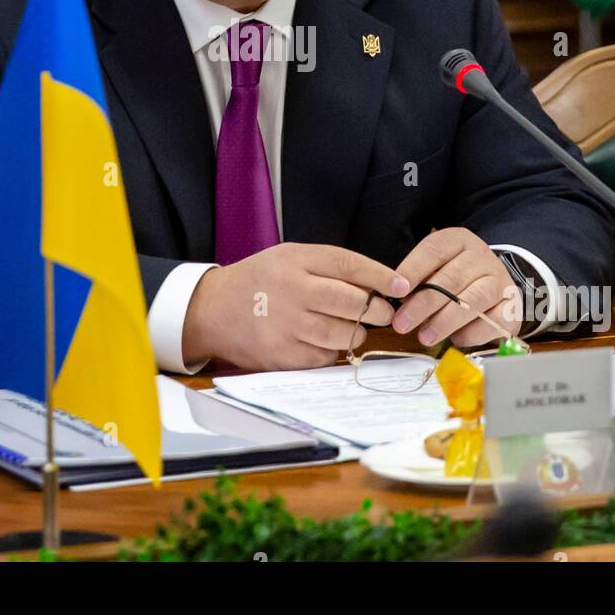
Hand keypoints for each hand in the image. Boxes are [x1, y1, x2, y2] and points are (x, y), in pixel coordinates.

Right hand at [182, 243, 407, 369]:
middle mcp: (292, 290)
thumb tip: (378, 283)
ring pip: (345, 333)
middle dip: (377, 309)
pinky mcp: (282, 355)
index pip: (349, 265)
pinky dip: (331, 350)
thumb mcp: (289, 258)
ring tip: (349, 326)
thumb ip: (329, 266)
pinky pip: (326, 356)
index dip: (381, 276)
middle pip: (353, 302)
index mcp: (295, 260)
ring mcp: (287, 325)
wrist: (212, 309)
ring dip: (356, 332)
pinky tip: (321, 340)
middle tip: (382, 312)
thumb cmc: (258, 281)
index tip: (401, 285)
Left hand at [391, 228, 523, 348]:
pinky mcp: (512, 307)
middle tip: (402, 323)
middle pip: (451, 279)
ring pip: (473, 300)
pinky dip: (473, 334)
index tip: (396, 291)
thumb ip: (418, 279)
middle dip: (423, 304)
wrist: (494, 282)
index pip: (434, 250)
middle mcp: (482, 257)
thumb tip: (395, 297)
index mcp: (459, 240)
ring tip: (424, 337)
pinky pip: (493, 322)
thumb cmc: (454, 276)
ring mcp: (500, 281)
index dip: (413, 270)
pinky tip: (456, 339)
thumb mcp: (435, 267)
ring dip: (445, 321)